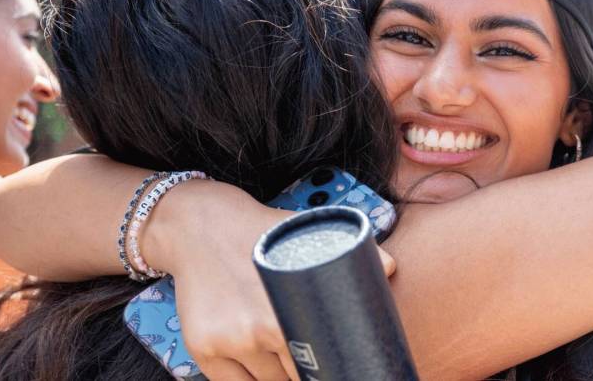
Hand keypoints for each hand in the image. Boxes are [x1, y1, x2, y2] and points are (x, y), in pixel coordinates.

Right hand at [147, 181, 397, 379]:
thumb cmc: (261, 233)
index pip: (319, 364)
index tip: (341, 364)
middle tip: (317, 356)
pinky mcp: (201, 350)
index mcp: (284, 313)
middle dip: (310, 370)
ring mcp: (225, 344)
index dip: (332, 368)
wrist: (200, 227)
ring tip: (289, 354)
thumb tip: (392, 268)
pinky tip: (263, 366)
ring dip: (282, 376)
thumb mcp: (306, 235)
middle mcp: (253, 333)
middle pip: (295, 377)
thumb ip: (350, 253)